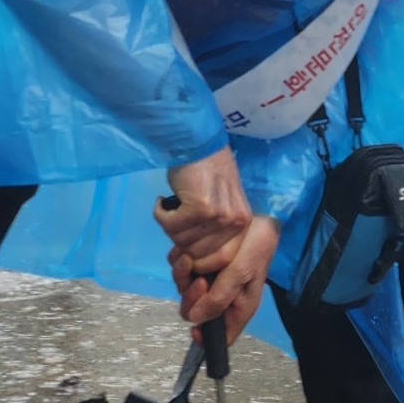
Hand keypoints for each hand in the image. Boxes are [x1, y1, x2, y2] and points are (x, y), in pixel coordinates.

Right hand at [155, 146, 251, 261]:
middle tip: (173, 221)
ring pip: (181, 240)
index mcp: (243, 224)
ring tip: (170, 207)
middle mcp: (235, 222)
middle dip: (179, 241)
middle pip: (198, 254)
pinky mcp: (199, 208)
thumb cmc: (206, 171)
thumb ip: (216, 231)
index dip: (198, 260)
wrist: (197, 141)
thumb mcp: (222, 204)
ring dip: (168, 226)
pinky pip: (169, 225)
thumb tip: (195, 258)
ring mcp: (218, 216)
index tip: (183, 247)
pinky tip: (162, 201)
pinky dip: (160, 214)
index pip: (222, 260)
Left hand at [170, 214, 279, 345]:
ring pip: (185, 289)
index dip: (206, 337)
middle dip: (191, 297)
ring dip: (183, 275)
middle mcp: (222, 296)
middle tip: (198, 278)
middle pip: (196, 311)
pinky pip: (182, 269)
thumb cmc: (255, 243)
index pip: (221, 336)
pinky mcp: (201, 262)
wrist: (256, 212)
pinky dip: (180, 261)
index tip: (194, 329)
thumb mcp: (241, 271)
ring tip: (188, 258)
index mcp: (237, 306)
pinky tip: (185, 251)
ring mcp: (210, 279)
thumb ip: (220, 298)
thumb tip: (196, 319)